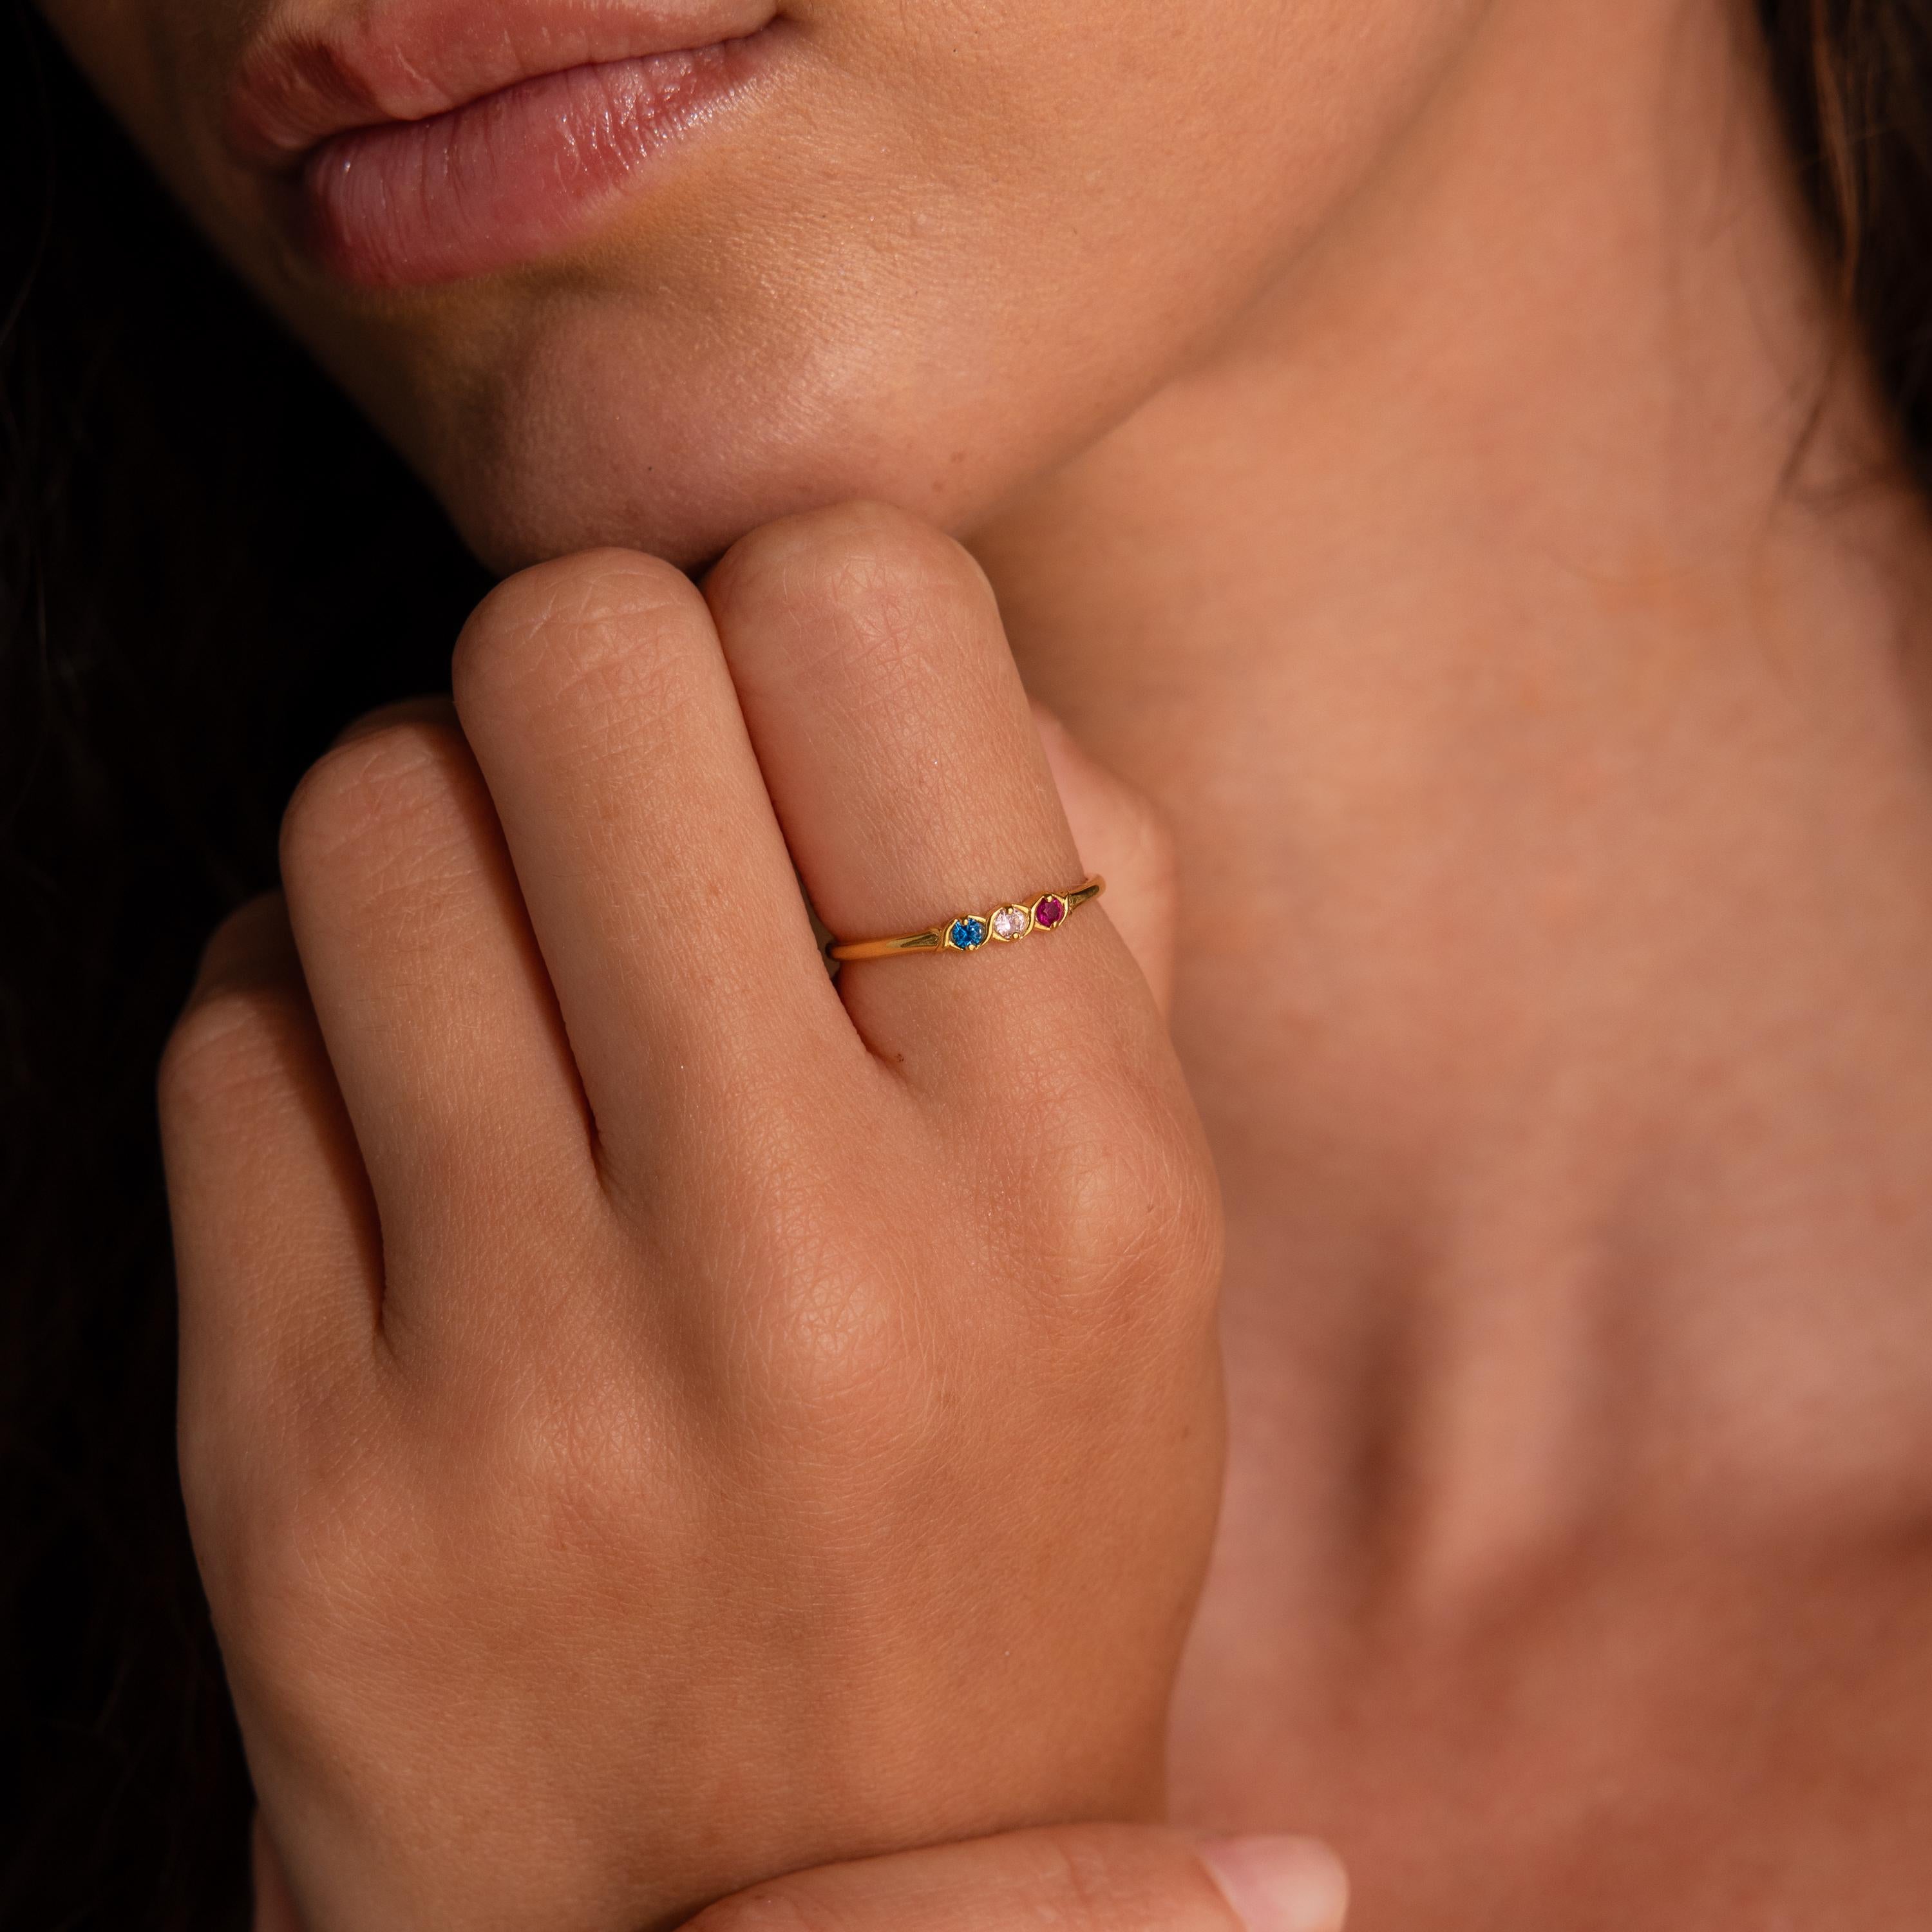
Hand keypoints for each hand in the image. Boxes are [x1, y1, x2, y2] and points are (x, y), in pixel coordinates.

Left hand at [162, 503, 1223, 1930]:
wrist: (807, 1926)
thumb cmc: (997, 1513)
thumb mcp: (1147, 1220)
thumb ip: (1075, 888)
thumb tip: (837, 636)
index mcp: (1073, 1164)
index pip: (858, 608)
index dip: (798, 609)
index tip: (791, 725)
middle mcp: (809, 1255)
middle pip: (571, 654)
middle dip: (587, 678)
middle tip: (628, 817)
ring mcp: (530, 1374)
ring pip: (362, 809)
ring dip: (433, 840)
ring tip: (522, 987)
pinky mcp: (297, 1474)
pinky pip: (223, 1024)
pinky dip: (309, 1020)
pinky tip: (413, 1142)